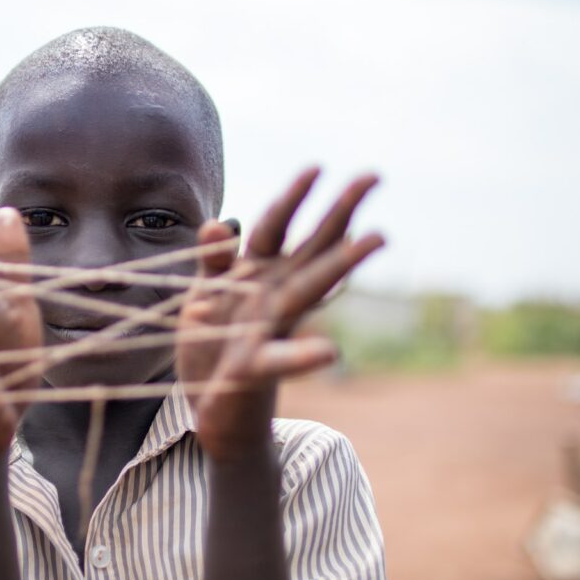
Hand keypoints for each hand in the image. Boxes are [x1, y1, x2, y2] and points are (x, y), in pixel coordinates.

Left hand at [177, 168, 383, 461]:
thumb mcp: (202, 297)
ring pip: (308, 289)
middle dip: (339, 210)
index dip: (293, 198)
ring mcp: (269, 329)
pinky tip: (331, 351)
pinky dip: (303, 355)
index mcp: (255, 275)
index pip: (275, 227)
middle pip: (310, 246)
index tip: (318, 167)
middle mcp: (271, 296)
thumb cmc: (212, 347)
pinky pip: (280, 359)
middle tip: (374, 176)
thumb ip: (213, 262)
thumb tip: (218, 222)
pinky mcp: (254, 368)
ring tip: (376, 238)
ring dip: (341, 263)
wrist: (214, 412)